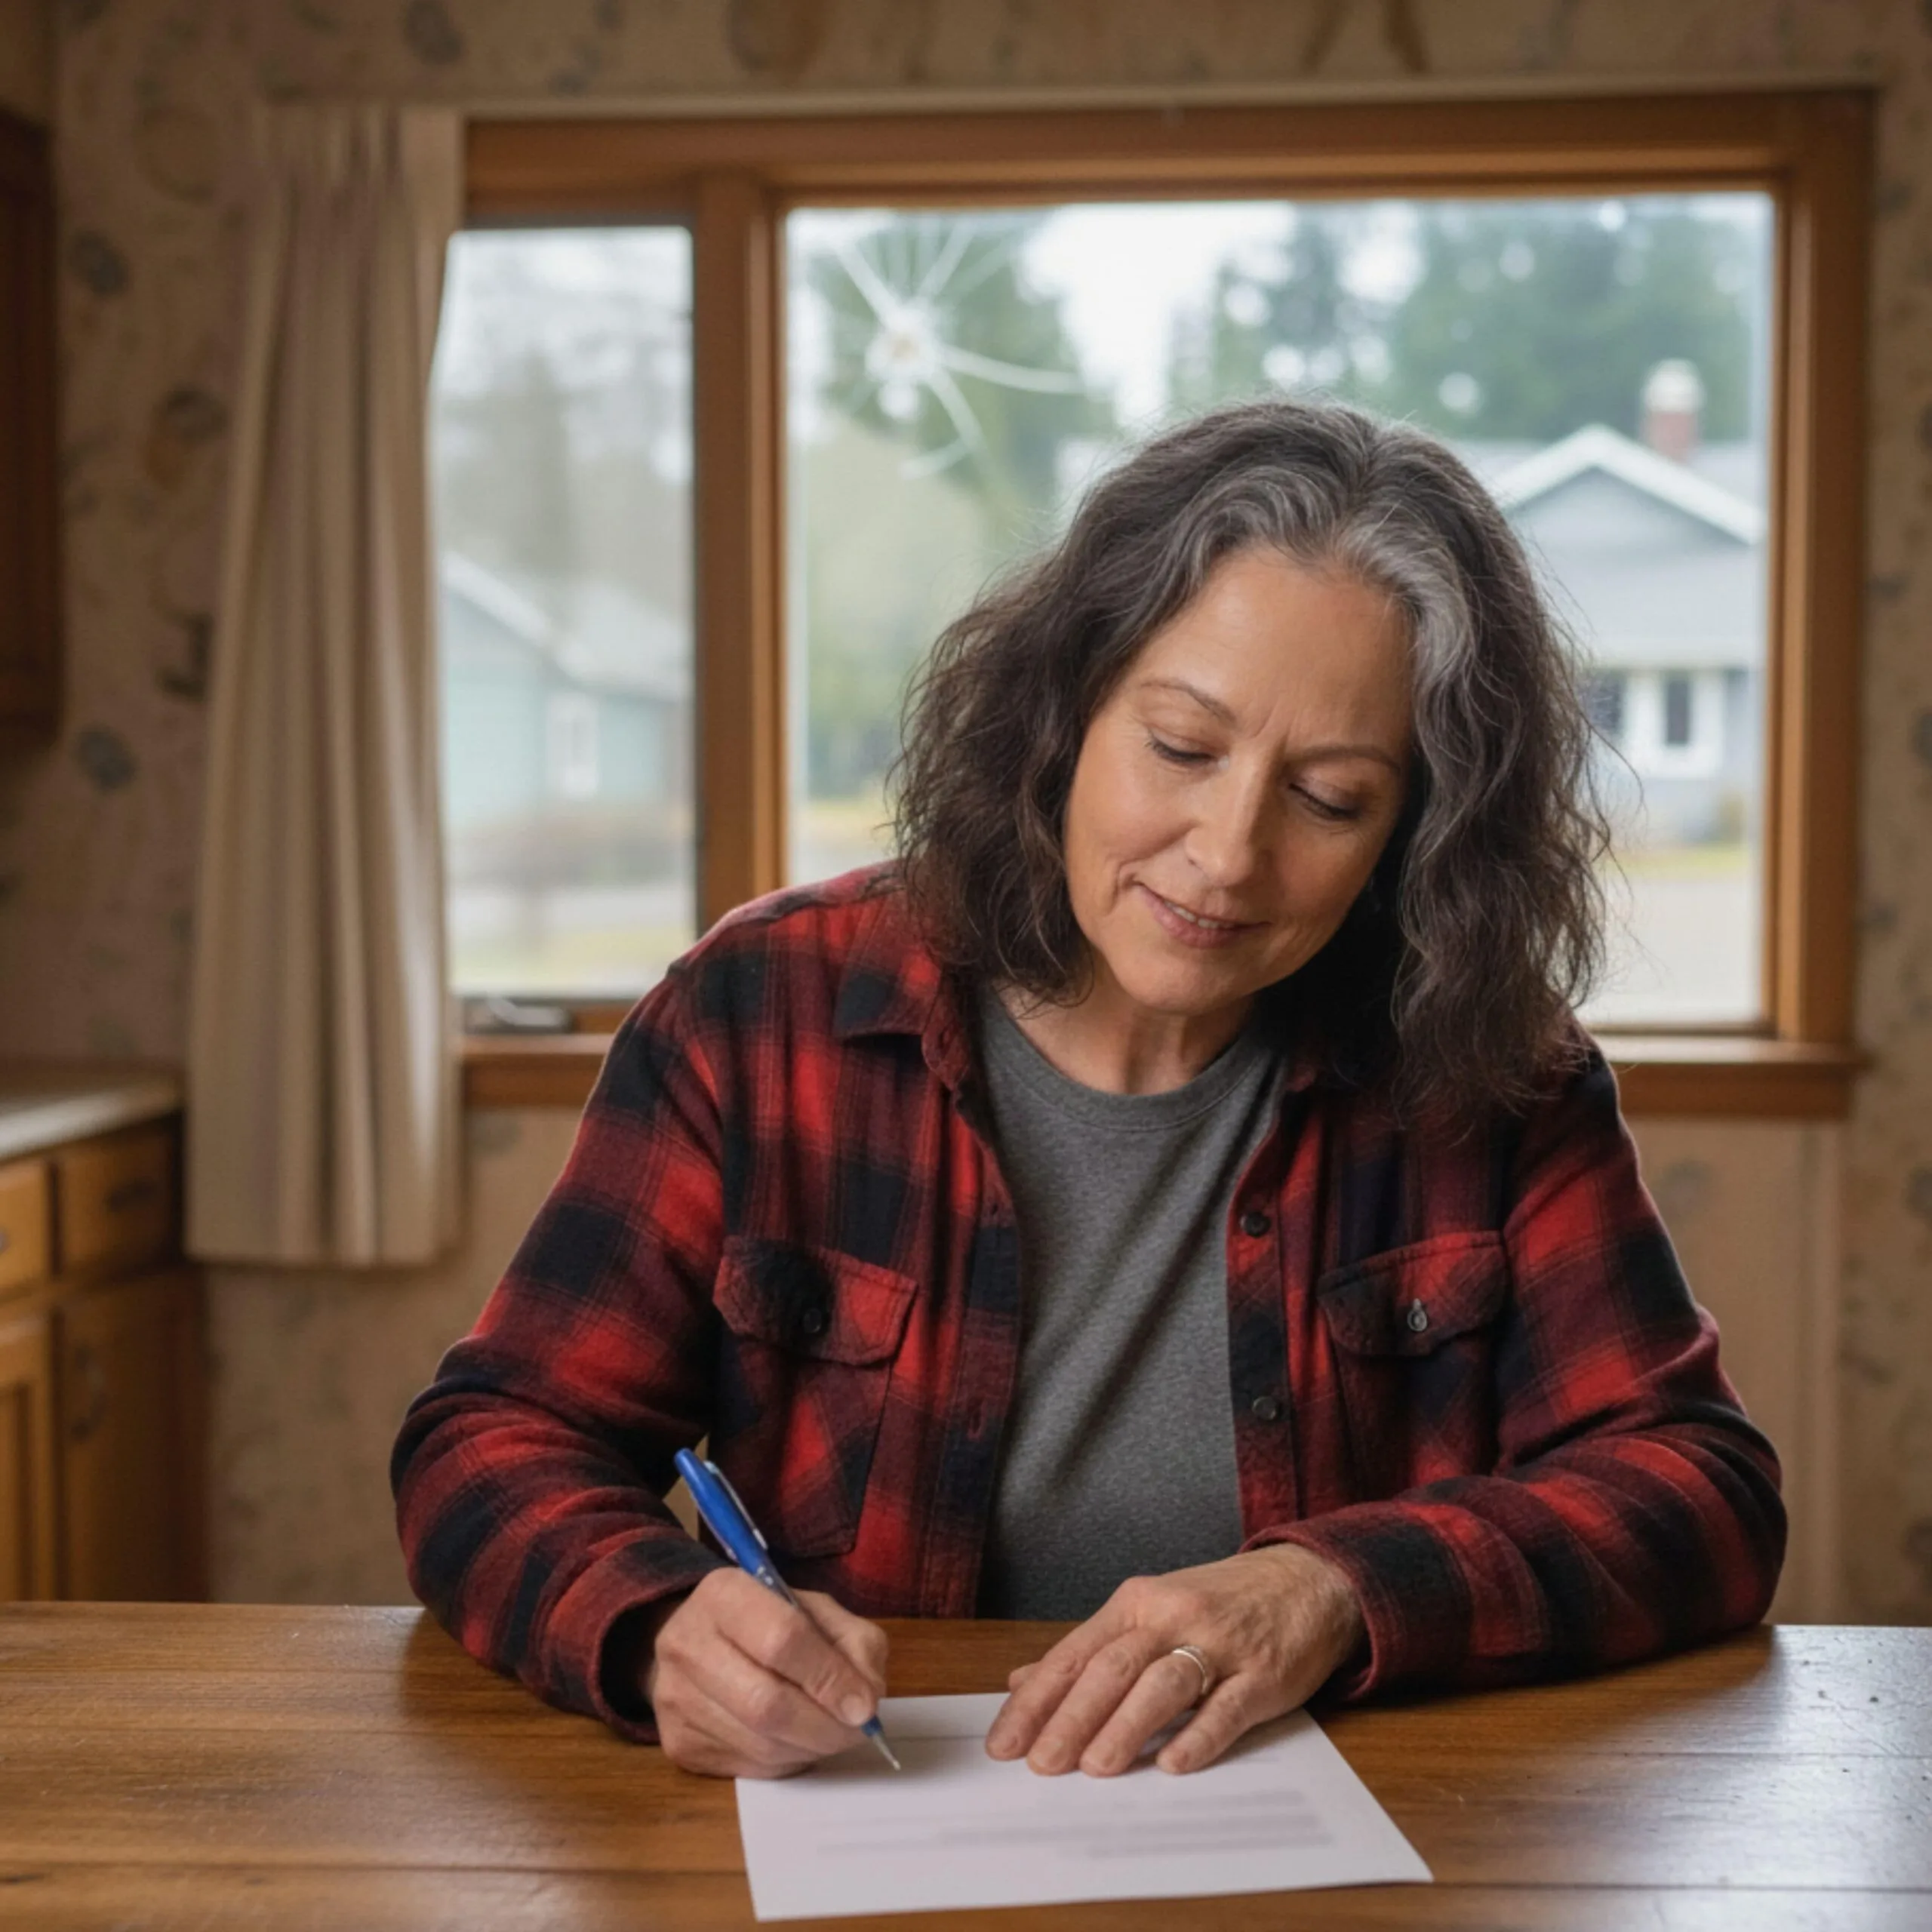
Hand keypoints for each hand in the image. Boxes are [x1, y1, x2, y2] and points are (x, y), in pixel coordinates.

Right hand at [640, 1569, 889, 1777]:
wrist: (698, 1642)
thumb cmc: (768, 1621)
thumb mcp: (817, 1610)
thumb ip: (854, 1643)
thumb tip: (864, 1701)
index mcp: (724, 1593)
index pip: (781, 1639)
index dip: (829, 1677)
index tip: (864, 1704)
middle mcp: (687, 1643)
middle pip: (766, 1704)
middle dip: (825, 1727)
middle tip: (856, 1731)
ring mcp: (675, 1697)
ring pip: (760, 1744)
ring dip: (810, 1747)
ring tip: (829, 1732)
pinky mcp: (678, 1743)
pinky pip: (747, 1767)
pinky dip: (786, 1761)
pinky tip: (795, 1740)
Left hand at [985, 1545, 1362, 1777]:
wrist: (1306, 1581)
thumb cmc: (1218, 1603)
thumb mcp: (1150, 1611)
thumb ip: (1090, 1650)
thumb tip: (1023, 1682)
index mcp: (1137, 1604)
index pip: (1074, 1653)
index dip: (1037, 1699)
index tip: (1004, 1743)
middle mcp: (1172, 1617)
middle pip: (1112, 1668)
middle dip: (1072, 1718)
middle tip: (1042, 1765)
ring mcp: (1219, 1644)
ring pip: (1164, 1683)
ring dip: (1126, 1726)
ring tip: (1095, 1768)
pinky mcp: (1262, 1673)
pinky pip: (1227, 1706)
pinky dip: (1199, 1735)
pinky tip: (1174, 1762)